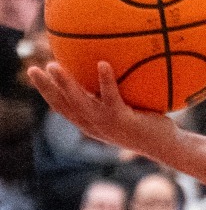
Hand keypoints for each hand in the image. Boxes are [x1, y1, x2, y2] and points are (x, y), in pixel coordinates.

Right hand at [28, 61, 180, 153]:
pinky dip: (106, 80)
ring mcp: (108, 125)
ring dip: (65, 84)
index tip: (36, 74)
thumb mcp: (126, 110)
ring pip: (80, 103)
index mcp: (91, 124)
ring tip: (54, 65)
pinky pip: (112, 98)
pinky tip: (103, 63)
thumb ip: (113, 96)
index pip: (62, 108)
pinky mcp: (124, 121)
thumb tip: (106, 68)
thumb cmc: (150, 126)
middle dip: (45, 88)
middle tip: (33, 69)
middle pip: (63, 106)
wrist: (169, 147)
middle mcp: (95, 126)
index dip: (46, 92)